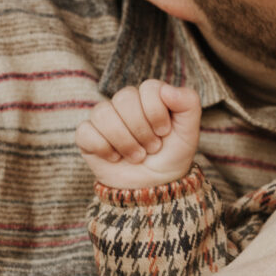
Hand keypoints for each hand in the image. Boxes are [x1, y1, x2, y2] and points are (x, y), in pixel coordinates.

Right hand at [75, 79, 201, 188]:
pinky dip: (103, 148)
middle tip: (151, 148)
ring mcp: (104, 118)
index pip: (148, 88)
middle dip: (142, 130)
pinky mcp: (87, 136)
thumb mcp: (189, 133)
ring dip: (124, 141)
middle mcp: (125, 103)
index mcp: (149, 96)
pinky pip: (86, 132)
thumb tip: (167, 89)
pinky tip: (115, 158)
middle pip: (124, 99)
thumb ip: (188, 103)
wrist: (153, 188)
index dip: (157, 113)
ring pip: (103, 114)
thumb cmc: (171, 157)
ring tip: (137, 156)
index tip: (164, 132)